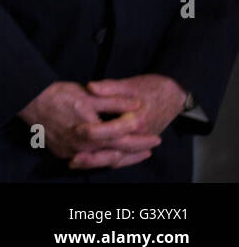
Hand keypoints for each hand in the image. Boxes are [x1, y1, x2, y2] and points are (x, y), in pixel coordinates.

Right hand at [18, 81, 152, 166]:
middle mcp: (81, 147)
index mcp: (88, 131)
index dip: (137, 133)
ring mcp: (72, 152)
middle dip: (137, 148)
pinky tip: (113, 152)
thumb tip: (137, 105)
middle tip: (154, 143)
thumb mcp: (88, 94)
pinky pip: (90, 159)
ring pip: (104, 159)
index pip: (120, 135)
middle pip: (116, 152)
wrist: (29, 101)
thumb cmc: (57, 96)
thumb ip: (114, 100)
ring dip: (124, 156)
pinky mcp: (64, 153)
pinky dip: (105, 157)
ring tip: (140, 152)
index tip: (150, 129)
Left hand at [68, 75, 186, 168]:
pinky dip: (107, 160)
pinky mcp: (138, 144)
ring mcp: (140, 142)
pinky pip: (123, 157)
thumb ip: (110, 87)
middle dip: (93, 157)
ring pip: (118, 157)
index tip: (76, 130)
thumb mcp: (130, 84)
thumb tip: (90, 87)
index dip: (94, 131)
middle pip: (115, 151)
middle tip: (72, 159)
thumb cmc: (151, 88)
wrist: (173, 95)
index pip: (113, 130)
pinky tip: (89, 160)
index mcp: (136, 120)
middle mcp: (139, 136)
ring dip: (98, 161)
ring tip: (75, 162)